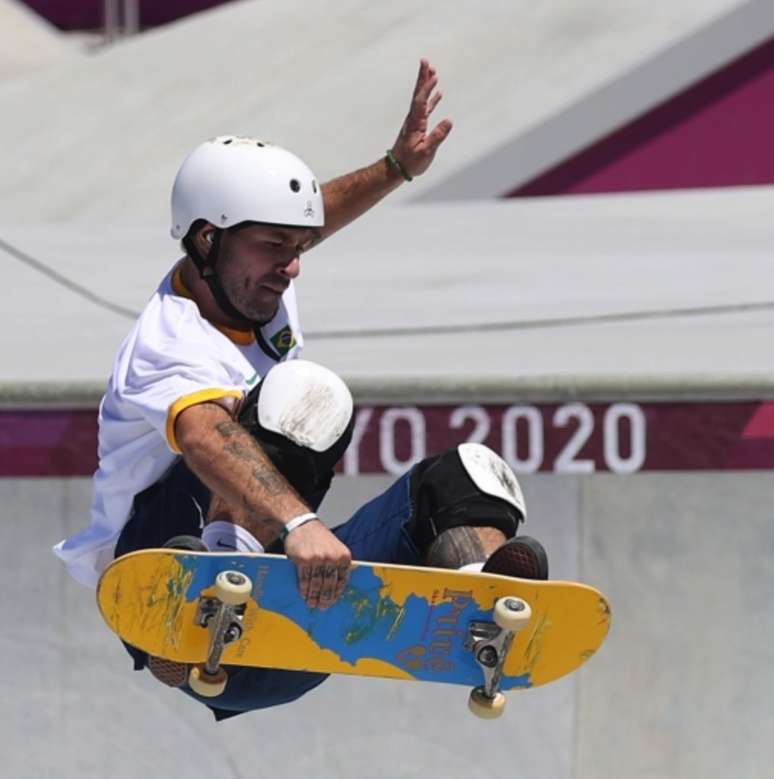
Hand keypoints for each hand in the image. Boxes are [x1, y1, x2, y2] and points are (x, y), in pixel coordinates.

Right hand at [283, 520, 351, 609]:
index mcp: (343, 555)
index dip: (337, 593)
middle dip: (326, 598)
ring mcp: (318, 559)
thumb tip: (334, 588)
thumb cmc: (318, 538)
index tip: (333, 601)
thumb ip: (336, 564)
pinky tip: (304, 594)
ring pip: (317, 584)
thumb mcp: (333, 547)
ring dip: (314, 596)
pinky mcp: (304, 560)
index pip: (342, 580)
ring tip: (311, 603)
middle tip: (322, 607)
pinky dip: (304, 589)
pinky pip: (305, 579)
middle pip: (330, 584)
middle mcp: (332, 557)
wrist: (302, 524)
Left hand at [391, 58, 452, 178]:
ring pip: (422, 98)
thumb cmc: (411, 162)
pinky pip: (427, 108)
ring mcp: (416, 121)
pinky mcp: (418, 125)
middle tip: (426, 61)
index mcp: (415, 123)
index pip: (421, 101)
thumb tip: (449, 121)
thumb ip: (437, 136)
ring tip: (433, 71)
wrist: (397, 168)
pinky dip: (432, 98)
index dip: (427, 87)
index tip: (432, 75)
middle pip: (419, 94)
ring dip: (427, 84)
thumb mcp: (426, 151)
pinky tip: (439, 93)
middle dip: (423, 78)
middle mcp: (414, 118)